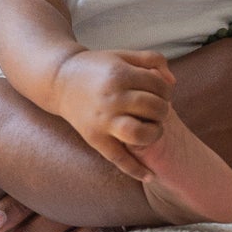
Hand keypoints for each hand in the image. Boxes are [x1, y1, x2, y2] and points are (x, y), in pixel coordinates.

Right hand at [52, 47, 176, 175]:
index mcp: (119, 74)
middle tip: (156, 110)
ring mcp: (102, 120)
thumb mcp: (123, 56)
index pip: (158, 86)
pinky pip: (119, 159)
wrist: (60, 81)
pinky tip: (150, 175)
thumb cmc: (97, 67)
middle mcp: (111, 98)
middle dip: (162, 109)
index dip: (166, 90)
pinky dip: (136, 170)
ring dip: (155, 133)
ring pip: (140, 135)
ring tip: (152, 129)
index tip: (159, 93)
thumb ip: (152, 60)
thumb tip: (172, 83)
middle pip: (154, 108)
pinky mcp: (94, 138)